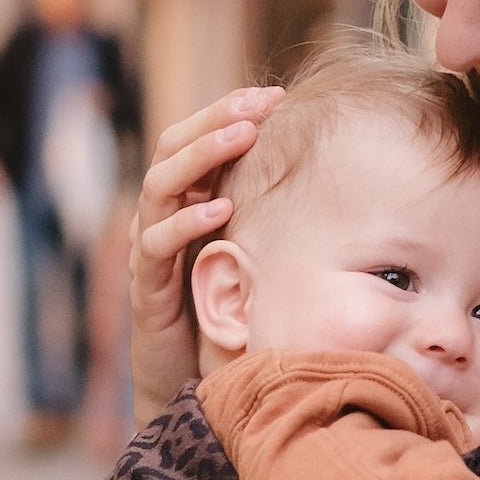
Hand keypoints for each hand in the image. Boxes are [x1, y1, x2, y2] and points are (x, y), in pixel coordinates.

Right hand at [128, 88, 283, 423]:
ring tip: (242, 137)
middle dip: (214, 120)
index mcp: (182, 203)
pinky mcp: (146, 290)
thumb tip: (334, 178)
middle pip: (171, 148)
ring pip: (159, 187)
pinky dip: (185, 224)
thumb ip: (269, 216)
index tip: (273, 96)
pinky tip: (219, 210)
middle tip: (257, 105)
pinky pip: (154, 246)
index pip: (192, 138)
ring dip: (201, 157)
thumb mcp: (251, 254)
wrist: (186, 383)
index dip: (226, 111)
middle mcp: (158, 218)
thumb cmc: (225, 315)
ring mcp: (148, 252)